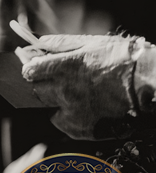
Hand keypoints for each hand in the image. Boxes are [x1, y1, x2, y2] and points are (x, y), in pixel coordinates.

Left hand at [18, 34, 144, 138]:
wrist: (152, 85)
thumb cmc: (125, 60)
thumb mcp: (93, 43)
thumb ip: (62, 44)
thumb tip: (39, 43)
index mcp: (65, 67)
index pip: (30, 70)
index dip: (32, 69)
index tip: (38, 69)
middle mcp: (66, 91)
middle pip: (37, 91)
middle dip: (44, 86)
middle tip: (61, 83)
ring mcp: (74, 112)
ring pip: (48, 109)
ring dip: (56, 103)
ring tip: (75, 97)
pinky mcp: (82, 129)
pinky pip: (63, 125)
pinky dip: (69, 119)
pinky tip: (84, 110)